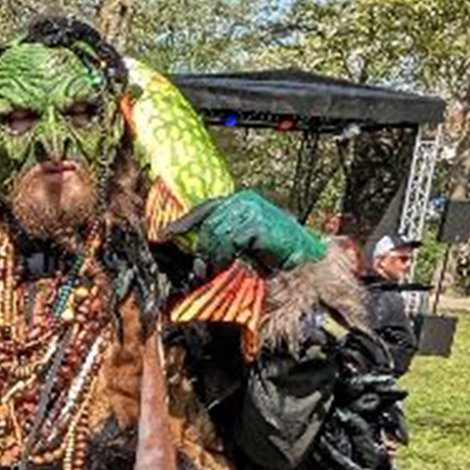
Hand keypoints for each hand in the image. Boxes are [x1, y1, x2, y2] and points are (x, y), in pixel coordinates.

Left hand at [167, 190, 328, 272]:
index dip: (184, 223)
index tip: (165, 235)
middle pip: (207, 224)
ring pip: (215, 234)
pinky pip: (229, 241)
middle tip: (205, 268)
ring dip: (215, 256)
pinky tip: (232, 264)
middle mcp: (244, 200)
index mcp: (239, 201)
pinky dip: (225, 256)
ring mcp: (251, 209)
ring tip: (221, 268)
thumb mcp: (240, 246)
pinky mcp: (257, 223)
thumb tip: (196, 257)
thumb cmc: (274, 255)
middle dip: (203, 249)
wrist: (304, 260)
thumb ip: (220, 243)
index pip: (205, 208)